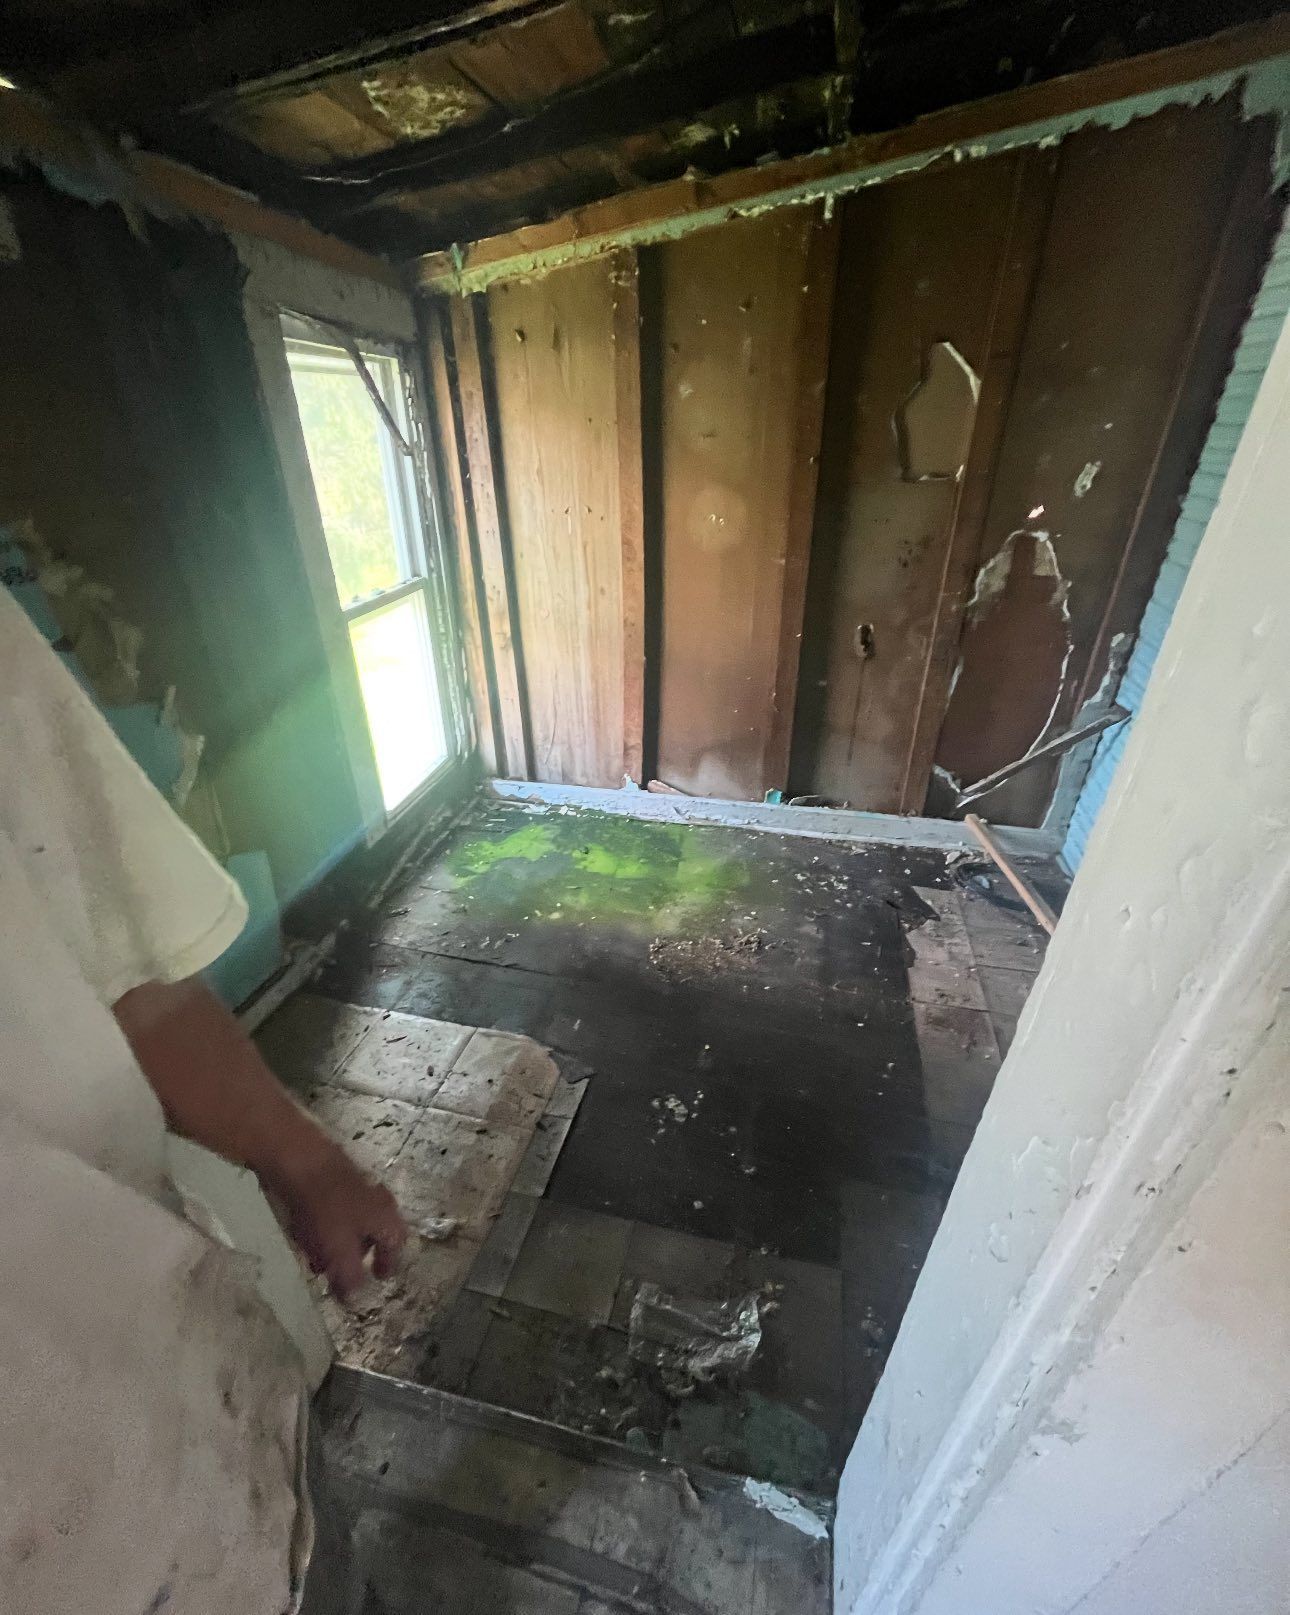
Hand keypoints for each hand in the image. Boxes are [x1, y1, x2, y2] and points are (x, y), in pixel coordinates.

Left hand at [277, 1145, 407, 1301]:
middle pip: (375, 1232)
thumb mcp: (338, 1252)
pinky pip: (335, 1208)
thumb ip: (349, 1278)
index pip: (396, 1245)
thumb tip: (356, 1303)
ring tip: (320, 1258)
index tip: (380, 1278)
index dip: (389, 1264)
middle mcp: (377, 1198)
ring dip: (341, 1241)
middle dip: (361, 1255)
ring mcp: (355, 1184)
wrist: (298, 1158)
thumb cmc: (325, 1209)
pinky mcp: (332, 1177)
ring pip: (353, 1220)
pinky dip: (327, 1226)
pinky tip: (306, 1233)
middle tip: (345, 1272)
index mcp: (386, 1216)